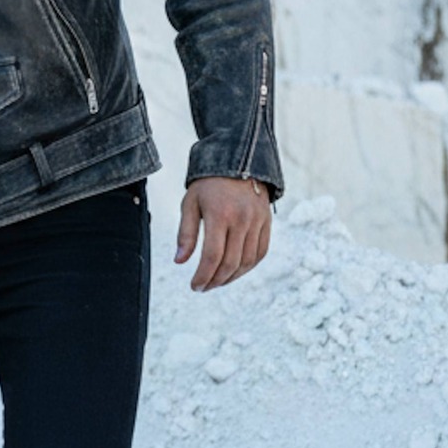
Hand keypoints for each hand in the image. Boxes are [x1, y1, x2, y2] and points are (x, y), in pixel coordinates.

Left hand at [175, 176, 269, 291]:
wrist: (238, 160)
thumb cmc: (208, 184)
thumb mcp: (190, 203)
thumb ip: (186, 233)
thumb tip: (179, 261)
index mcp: (220, 214)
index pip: (213, 256)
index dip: (204, 276)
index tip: (195, 286)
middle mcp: (242, 219)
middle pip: (231, 262)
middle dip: (215, 281)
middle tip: (204, 287)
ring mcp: (257, 221)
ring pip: (247, 262)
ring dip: (231, 278)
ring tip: (217, 282)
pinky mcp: (267, 223)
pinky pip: (260, 253)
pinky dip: (248, 267)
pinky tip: (234, 272)